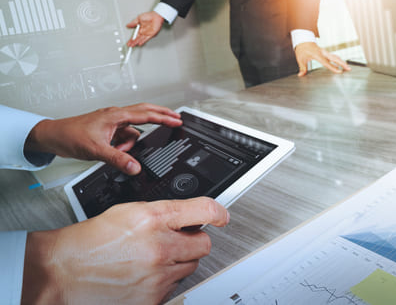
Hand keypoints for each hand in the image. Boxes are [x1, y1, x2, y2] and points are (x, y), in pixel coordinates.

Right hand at [22, 197, 229, 304]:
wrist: (63, 273)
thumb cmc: (90, 241)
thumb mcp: (128, 211)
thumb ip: (162, 213)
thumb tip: (186, 216)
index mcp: (153, 218)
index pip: (204, 211)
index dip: (218, 212)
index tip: (222, 216)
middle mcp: (160, 247)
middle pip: (204, 244)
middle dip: (194, 240)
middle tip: (178, 239)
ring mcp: (158, 275)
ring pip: (191, 266)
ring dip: (179, 261)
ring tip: (153, 258)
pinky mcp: (153, 298)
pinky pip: (175, 287)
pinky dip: (165, 281)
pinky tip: (145, 275)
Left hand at [25, 103, 181, 174]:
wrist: (52, 136)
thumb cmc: (70, 135)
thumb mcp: (96, 150)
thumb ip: (118, 159)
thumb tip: (135, 167)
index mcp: (116, 116)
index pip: (146, 115)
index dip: (163, 117)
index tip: (177, 120)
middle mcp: (116, 116)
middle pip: (145, 113)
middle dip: (161, 116)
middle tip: (176, 119)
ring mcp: (112, 123)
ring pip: (133, 131)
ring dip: (132, 143)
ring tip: (119, 153)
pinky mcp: (108, 130)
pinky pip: (124, 137)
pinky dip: (124, 146)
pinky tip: (115, 153)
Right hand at [126, 11, 164, 47]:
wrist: (156, 16)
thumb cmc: (149, 16)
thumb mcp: (138, 19)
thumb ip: (133, 23)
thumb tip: (128, 25)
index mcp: (140, 28)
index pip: (135, 35)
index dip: (131, 39)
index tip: (129, 42)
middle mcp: (143, 32)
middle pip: (137, 38)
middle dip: (133, 42)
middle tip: (129, 45)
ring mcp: (147, 33)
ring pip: (140, 39)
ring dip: (136, 42)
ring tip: (133, 45)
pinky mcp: (151, 34)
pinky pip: (146, 39)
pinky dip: (143, 41)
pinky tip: (140, 43)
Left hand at [294, 42, 350, 76]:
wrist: (303, 41)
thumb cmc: (302, 50)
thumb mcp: (300, 59)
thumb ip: (302, 68)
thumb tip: (300, 75)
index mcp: (317, 55)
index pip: (326, 62)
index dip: (333, 67)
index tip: (339, 71)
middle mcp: (322, 53)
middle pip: (334, 58)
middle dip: (342, 63)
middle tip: (348, 69)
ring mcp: (325, 52)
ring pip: (335, 56)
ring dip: (341, 62)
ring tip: (347, 68)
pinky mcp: (325, 52)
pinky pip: (333, 56)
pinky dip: (338, 60)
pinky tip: (342, 64)